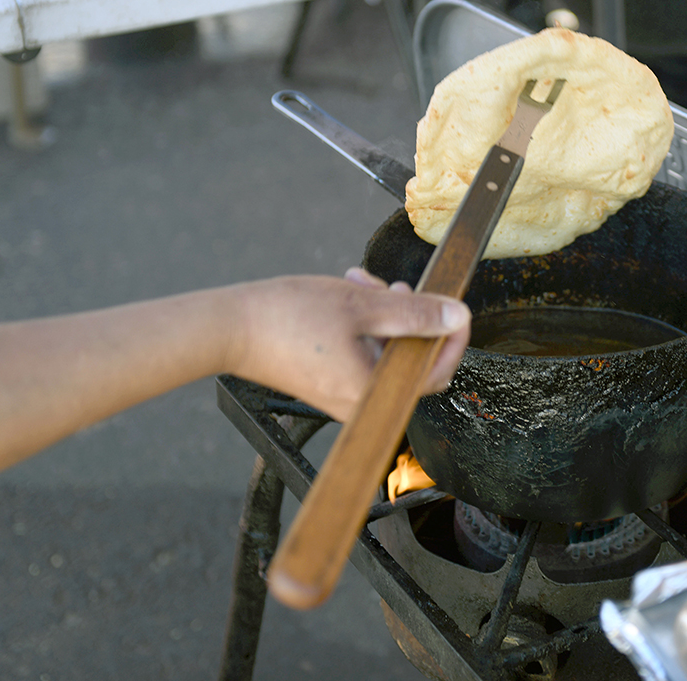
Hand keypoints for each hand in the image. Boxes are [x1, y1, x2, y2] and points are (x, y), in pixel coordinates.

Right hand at [228, 269, 470, 421]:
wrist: (229, 328)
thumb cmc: (288, 318)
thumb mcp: (362, 306)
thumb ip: (415, 313)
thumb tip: (456, 317)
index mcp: (374, 393)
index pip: (436, 373)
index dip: (452, 337)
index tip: (455, 306)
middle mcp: (360, 403)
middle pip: (409, 360)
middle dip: (410, 316)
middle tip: (398, 287)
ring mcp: (341, 394)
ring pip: (383, 350)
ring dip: (383, 313)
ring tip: (363, 283)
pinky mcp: (326, 381)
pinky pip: (360, 353)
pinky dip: (361, 324)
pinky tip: (348, 294)